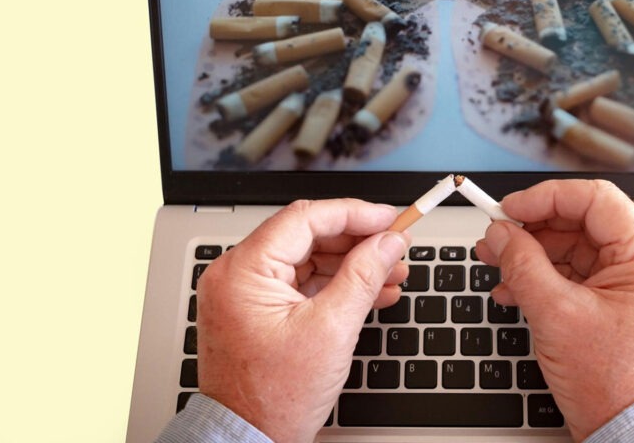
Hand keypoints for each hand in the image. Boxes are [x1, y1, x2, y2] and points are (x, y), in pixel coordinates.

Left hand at [195, 199, 409, 442]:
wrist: (248, 441)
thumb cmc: (274, 398)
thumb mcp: (332, 330)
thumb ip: (363, 276)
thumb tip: (388, 243)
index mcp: (243, 271)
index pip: (305, 218)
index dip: (355, 214)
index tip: (390, 219)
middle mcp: (237, 275)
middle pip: (307, 236)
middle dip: (358, 242)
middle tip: (396, 247)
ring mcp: (245, 293)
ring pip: (308, 259)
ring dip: (353, 264)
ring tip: (393, 274)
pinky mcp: (258, 311)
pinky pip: (301, 284)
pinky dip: (336, 285)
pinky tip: (371, 293)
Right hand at [475, 180, 633, 440]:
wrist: (630, 431)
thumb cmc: (615, 384)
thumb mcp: (557, 315)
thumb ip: (523, 265)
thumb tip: (501, 233)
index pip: (595, 200)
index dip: (545, 198)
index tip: (509, 208)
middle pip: (581, 224)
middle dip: (532, 230)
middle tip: (494, 238)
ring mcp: (631, 286)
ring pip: (574, 250)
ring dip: (531, 256)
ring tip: (496, 265)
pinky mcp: (616, 305)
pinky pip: (576, 277)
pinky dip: (543, 279)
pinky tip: (513, 291)